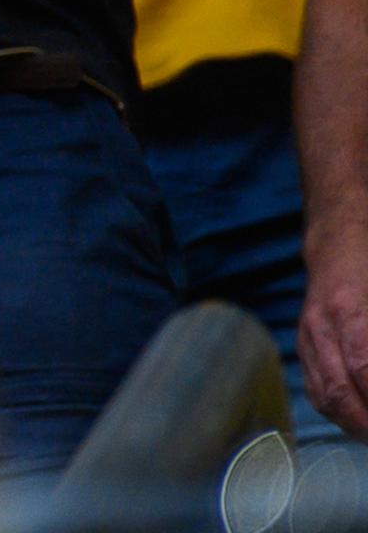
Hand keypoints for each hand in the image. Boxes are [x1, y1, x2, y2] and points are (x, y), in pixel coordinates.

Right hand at [311, 221, 367, 432]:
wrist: (342, 240)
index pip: (366, 372)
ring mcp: (308, 336)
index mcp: (352, 313)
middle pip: (343, 393)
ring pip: (326, 396)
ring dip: (356, 425)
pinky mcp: (303, 343)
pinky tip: (359, 422)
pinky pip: (315, 388)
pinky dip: (338, 412)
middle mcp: (323, 328)